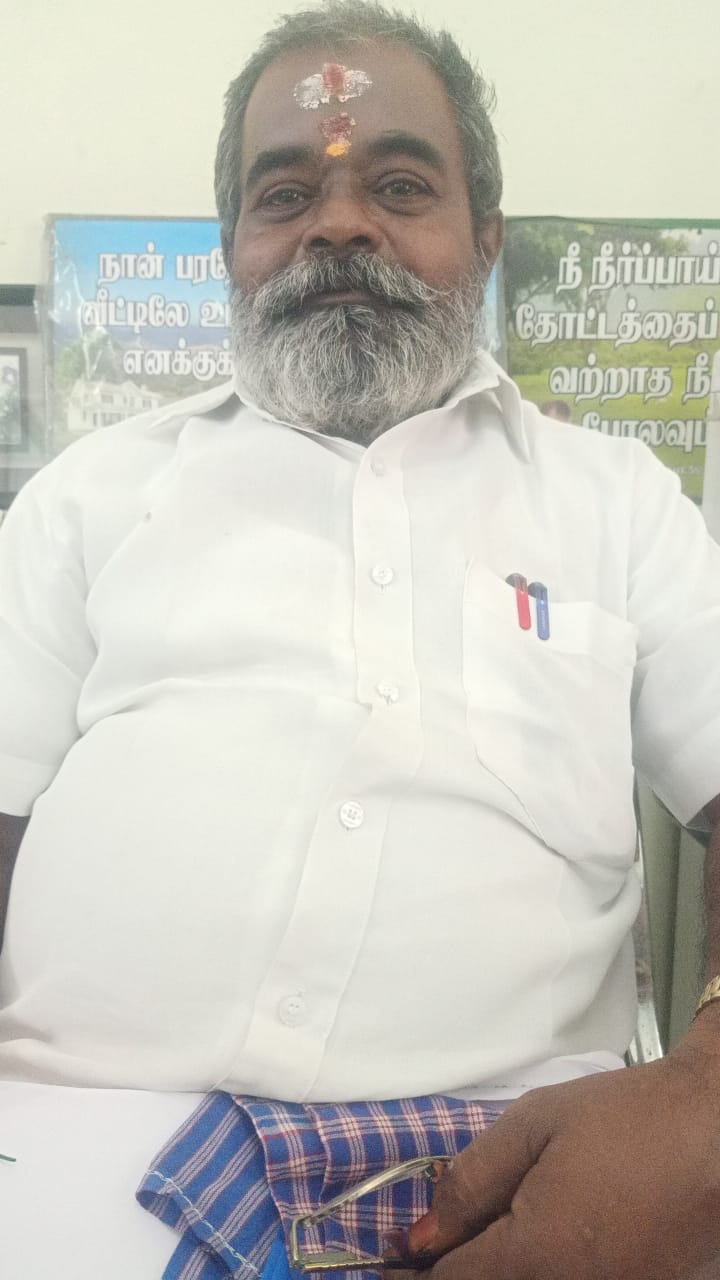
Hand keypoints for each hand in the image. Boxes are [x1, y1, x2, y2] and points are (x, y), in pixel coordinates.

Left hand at [393, 1024, 719, 1278]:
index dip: (416, 1269)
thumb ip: (470, 1182)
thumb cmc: (628, 1117)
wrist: (717, 1129)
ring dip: (503, 1268)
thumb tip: (420, 1236)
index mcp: (539, 1254)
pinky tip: (552, 1233)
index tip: (394, 1253)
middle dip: (460, 1268)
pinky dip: (548, 1268)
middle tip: (446, 1237)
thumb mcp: (535, 1126)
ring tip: (508, 1223)